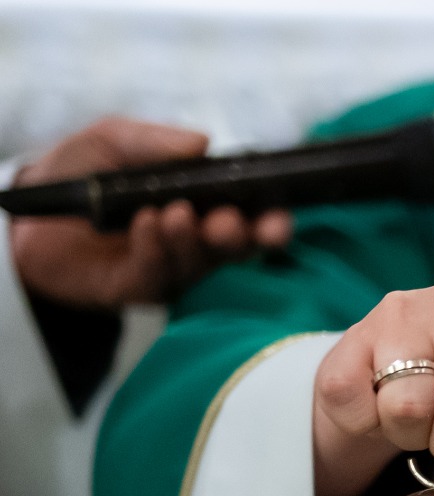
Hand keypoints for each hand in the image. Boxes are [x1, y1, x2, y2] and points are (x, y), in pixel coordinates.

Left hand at [8, 118, 292, 309]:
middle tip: (231, 223)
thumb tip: (204, 142)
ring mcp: (170, 268)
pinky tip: (147, 223)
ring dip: (193, 240)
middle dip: (241, 237)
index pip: (249, 216)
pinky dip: (156, 249)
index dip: (268, 220)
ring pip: (199, 263)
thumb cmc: (79, 171)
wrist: (26, 211)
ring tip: (177, 214)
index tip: (278, 217)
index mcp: (204, 204)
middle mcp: (196, 241)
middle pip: (235, 248)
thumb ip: (154, 140)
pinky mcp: (138, 289)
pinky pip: (157, 276)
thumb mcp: (114, 140)